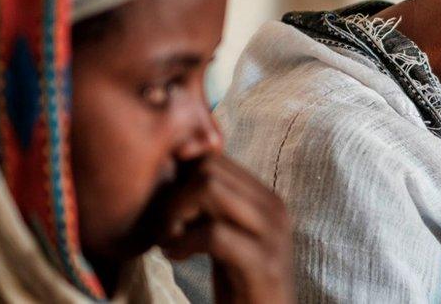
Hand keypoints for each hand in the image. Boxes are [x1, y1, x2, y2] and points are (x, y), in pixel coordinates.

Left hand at [159, 155, 293, 303]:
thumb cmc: (240, 281)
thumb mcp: (228, 233)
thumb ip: (213, 204)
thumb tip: (176, 169)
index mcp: (265, 197)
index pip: (214, 158)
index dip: (181, 179)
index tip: (170, 211)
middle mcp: (274, 207)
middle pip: (208, 167)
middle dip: (175, 194)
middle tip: (166, 228)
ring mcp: (271, 233)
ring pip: (208, 188)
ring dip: (175, 214)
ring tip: (170, 241)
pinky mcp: (262, 262)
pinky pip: (211, 233)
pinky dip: (182, 243)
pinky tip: (176, 257)